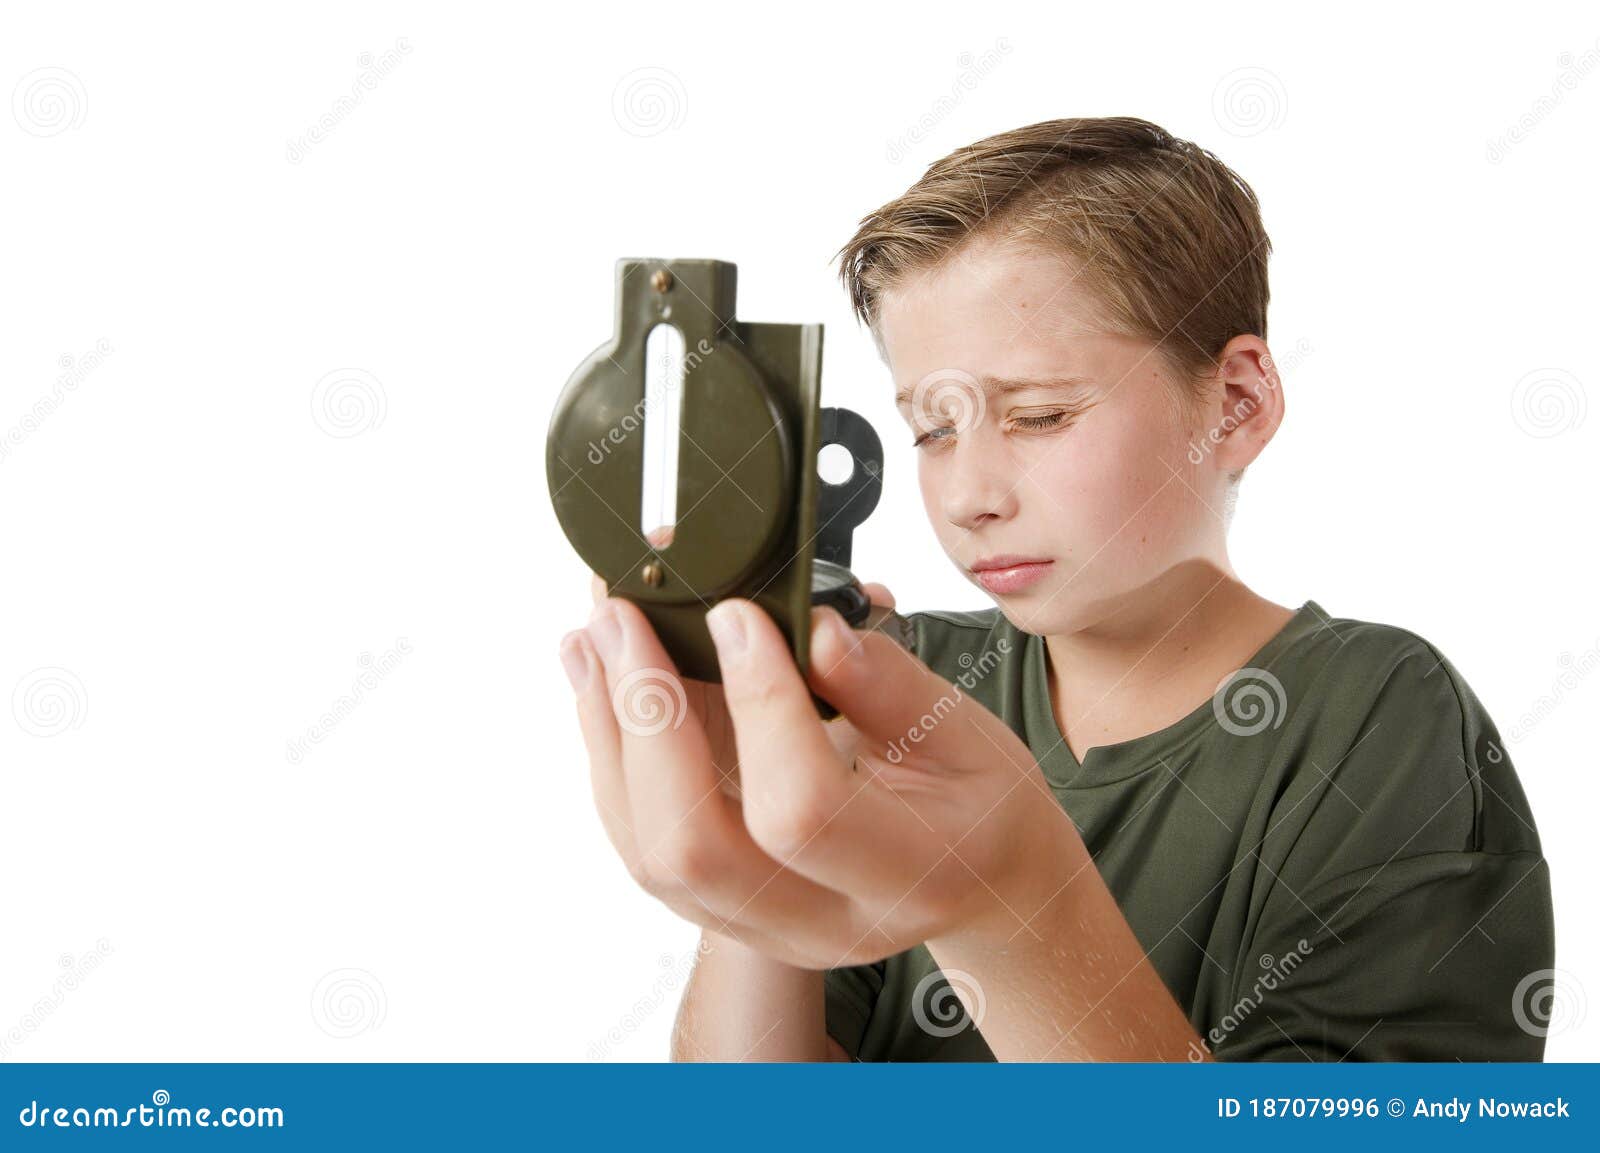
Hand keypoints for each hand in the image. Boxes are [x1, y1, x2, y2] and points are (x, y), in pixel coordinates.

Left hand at [560, 584, 1085, 969]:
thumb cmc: (982, 804)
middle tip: (624, 615)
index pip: (800, 808)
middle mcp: (822, 921)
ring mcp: (764, 927)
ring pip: (650, 851)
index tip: (737, 614)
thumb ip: (889, 685)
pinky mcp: (724, 909)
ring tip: (595, 636)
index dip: (757, 705)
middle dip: (646, 720)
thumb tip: (811, 628)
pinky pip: (644, 844)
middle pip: (693, 849)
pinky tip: (601, 682)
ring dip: (611, 733)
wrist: (981, 887)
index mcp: (904, 877)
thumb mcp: (969, 735)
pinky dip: (613, 756)